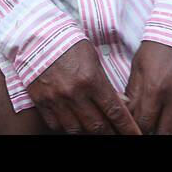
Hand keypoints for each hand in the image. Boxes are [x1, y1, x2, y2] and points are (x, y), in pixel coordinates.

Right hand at [25, 41, 141, 134]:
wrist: (35, 35)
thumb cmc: (68, 43)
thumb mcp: (93, 59)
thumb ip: (107, 84)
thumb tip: (122, 104)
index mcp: (91, 80)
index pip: (115, 112)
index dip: (128, 128)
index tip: (136, 136)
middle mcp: (74, 93)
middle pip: (98, 126)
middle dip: (111, 133)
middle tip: (117, 134)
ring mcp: (56, 99)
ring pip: (77, 130)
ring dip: (89, 132)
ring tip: (96, 129)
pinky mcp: (40, 101)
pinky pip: (56, 125)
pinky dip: (67, 127)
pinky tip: (74, 122)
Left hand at [125, 40, 171, 134]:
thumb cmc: (160, 46)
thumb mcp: (139, 65)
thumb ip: (132, 91)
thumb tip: (125, 111)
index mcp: (154, 89)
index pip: (143, 122)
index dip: (138, 128)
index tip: (137, 128)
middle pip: (164, 132)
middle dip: (156, 133)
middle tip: (154, 129)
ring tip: (170, 131)